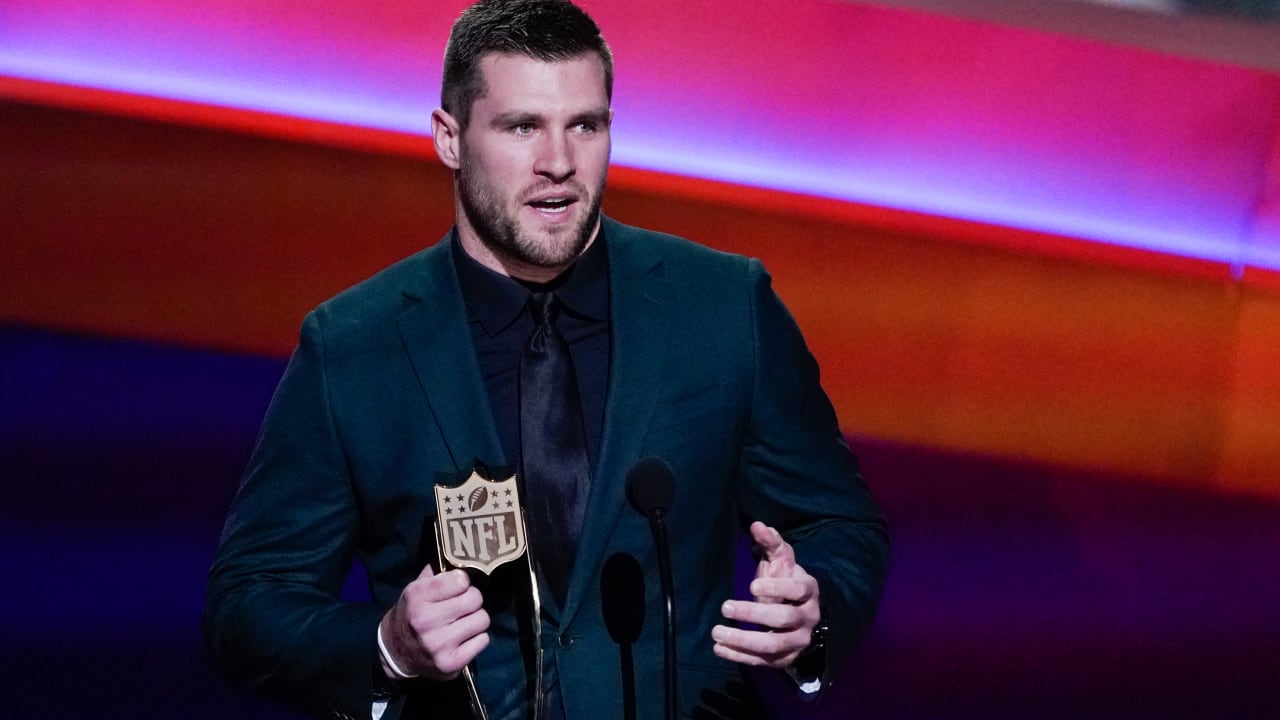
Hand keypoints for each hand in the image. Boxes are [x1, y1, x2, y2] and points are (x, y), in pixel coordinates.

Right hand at [378, 564, 489, 680]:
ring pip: (482, 620)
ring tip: (462, 622)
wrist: (395, 652)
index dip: (462, 582)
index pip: (461, 580)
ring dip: (476, 620)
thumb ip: (437, 572)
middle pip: (475, 599)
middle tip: (462, 606)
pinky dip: (477, 639)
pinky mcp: (451, 663)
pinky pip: (483, 641)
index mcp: (417, 596)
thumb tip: (464, 556)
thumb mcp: (416, 588)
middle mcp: (426, 621)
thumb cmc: (411, 614)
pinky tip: (463, 638)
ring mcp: (439, 644)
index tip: (457, 587)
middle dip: (472, 600)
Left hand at [711, 522, 819, 668]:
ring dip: (744, 640)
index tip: (751, 586)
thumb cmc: (787, 581)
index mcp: (809, 590)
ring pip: (774, 645)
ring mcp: (799, 640)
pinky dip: (741, 656)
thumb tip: (757, 525)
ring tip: (717, 632)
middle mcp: (808, 617)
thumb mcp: (782, 560)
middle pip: (784, 618)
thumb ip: (771, 542)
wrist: (803, 612)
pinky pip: (765, 662)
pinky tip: (719, 648)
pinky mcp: (786, 658)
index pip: (798, 589)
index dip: (777, 588)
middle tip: (725, 607)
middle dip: (754, 613)